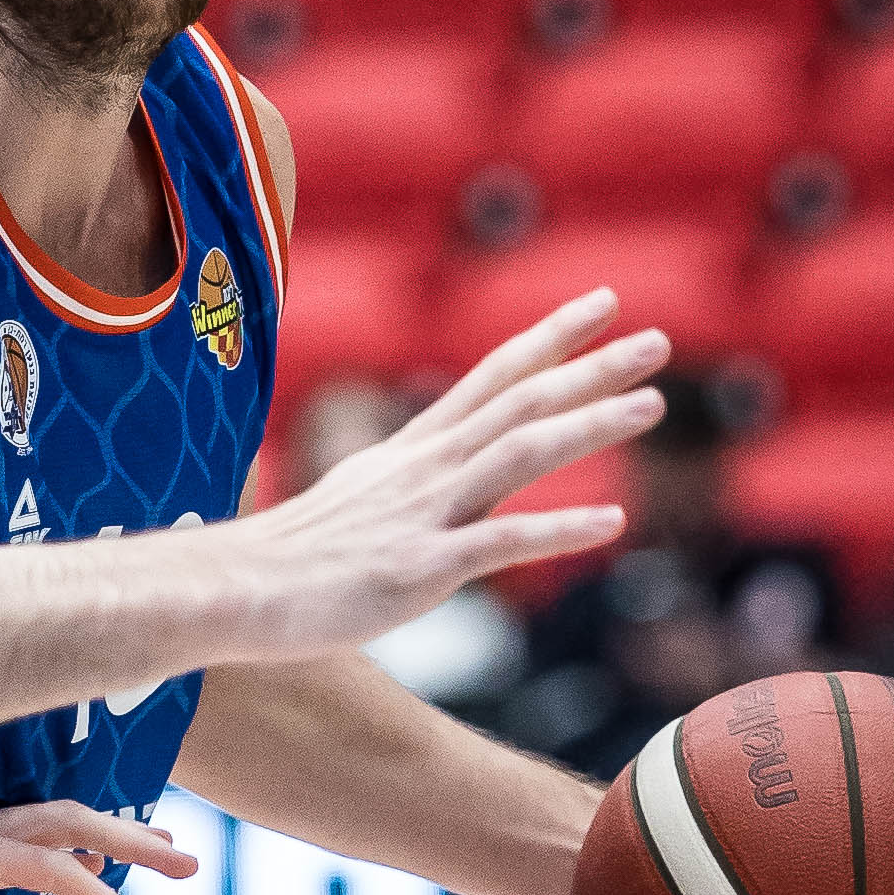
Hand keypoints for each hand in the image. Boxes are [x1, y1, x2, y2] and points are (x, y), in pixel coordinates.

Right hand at [225, 296, 670, 655]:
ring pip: (519, 452)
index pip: (495, 376)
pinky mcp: (420, 568)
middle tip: (658, 341)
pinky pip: (502, 543)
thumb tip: (421, 477)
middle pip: (520, 400)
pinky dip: (559, 530)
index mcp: (416, 450)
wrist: (236, 590)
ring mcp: (425, 514)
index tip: (604, 304)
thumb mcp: (358, 500)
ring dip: (587, 425)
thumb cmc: (293, 558)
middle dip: (591, 367)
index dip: (552, 337)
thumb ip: (403, 483)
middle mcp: (427, 468)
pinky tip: (611, 524)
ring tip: (650, 406)